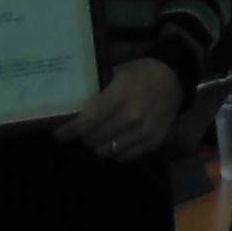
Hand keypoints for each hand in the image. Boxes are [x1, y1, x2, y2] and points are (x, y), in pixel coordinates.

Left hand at [56, 57, 181, 162]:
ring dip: (100, 145)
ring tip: (100, 135)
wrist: (173, 78)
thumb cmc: (139, 74)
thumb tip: (69, 109)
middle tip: (82, 130)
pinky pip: (126, 157)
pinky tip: (117, 139)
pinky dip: (117, 151)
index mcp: (119, 96)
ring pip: (107, 152)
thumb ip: (96, 92)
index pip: (85, 123)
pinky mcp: (155, 141)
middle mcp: (132, 116)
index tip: (58, 134)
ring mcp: (145, 131)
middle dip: (83, 136)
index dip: (67, 131)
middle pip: (93, 139)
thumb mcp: (115, 73)